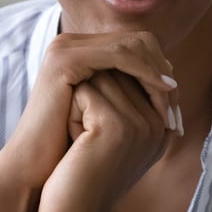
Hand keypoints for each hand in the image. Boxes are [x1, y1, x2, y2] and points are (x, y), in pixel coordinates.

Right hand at [0, 31, 178, 195]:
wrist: (36, 172)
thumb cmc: (71, 149)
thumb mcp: (108, 113)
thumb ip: (131, 93)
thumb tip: (173, 85)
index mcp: (81, 51)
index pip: (135, 46)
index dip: (160, 70)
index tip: (176, 103)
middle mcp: (71, 43)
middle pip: (137, 39)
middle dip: (162, 69)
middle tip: (176, 102)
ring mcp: (65, 47)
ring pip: (132, 45)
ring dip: (158, 73)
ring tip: (172, 101)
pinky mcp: (65, 59)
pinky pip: (119, 55)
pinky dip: (146, 72)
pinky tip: (161, 94)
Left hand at [36, 71, 171, 211]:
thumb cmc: (84, 176)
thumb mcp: (107, 135)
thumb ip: (120, 100)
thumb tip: (110, 57)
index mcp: (162, 126)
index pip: (133, 74)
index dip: (102, 90)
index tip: (91, 127)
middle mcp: (158, 123)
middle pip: (120, 70)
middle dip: (92, 92)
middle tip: (84, 135)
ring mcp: (141, 123)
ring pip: (103, 76)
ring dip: (80, 101)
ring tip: (81, 140)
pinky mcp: (117, 126)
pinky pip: (87, 91)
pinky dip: (71, 112)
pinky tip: (75, 142)